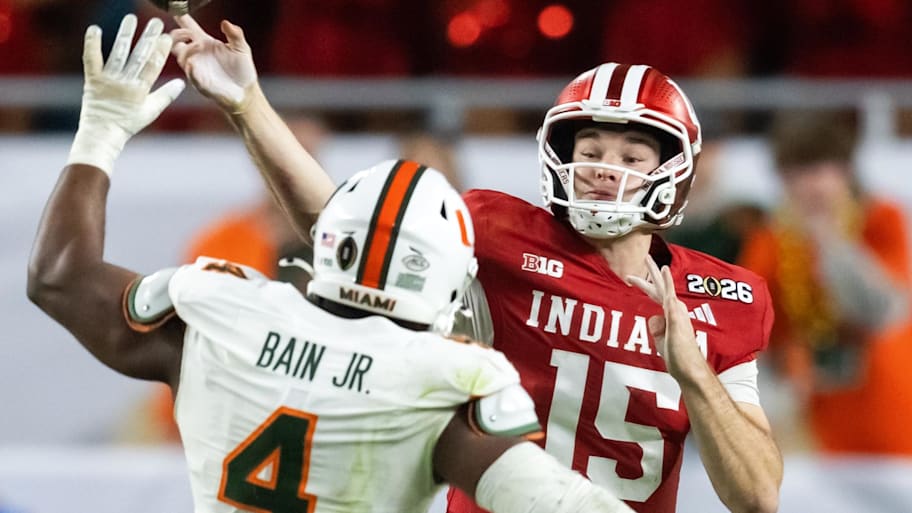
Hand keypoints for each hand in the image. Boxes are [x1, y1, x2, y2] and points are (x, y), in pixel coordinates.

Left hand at [68, 15, 184, 176]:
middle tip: (156, 21)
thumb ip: (166, 96)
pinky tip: (94, 29)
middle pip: (139, 56)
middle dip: (148, 37)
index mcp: (140, 91)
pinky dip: (92, 44)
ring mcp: (108, 80)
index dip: (160, 50)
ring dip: (125, 34)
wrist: (102, 135)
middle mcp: (125, 83)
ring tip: (131, 18)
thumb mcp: (151, 112)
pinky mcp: (92, 80)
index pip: (153, 66)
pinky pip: (91, 59)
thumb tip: (182, 83)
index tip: (166, 36)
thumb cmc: (128, 124)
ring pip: (118, 53)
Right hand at [170, 15, 257, 112]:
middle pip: (175, 41)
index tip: (176, 11)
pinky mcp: (200, 82)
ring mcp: (197, 68)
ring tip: (199, 45)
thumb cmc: (242, 71)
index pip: (188, 27)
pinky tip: (193, 64)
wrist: (246, 92)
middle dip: (178, 34)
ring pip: (181, 56)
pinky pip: (190, 75)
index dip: (181, 18)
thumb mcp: (241, 48)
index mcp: (206, 43)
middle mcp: (198, 55)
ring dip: (187, 49)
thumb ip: (235, 34)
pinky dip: (190, 69)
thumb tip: (226, 22)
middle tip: (188, 32)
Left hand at [627, 256, 703, 378]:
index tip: (634, 278)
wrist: (688, 369)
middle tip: (645, 257)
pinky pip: (670, 294)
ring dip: (655, 272)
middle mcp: (675, 311)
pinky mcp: (676, 315)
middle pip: (660, 288)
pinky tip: (664, 268)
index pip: (656, 297)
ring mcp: (676, 312)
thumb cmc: (678, 359)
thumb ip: (657, 328)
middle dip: (650, 273)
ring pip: (663, 287)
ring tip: (647, 258)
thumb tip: (653, 317)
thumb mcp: (661, 341)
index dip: (646, 286)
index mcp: (671, 316)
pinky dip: (667, 280)